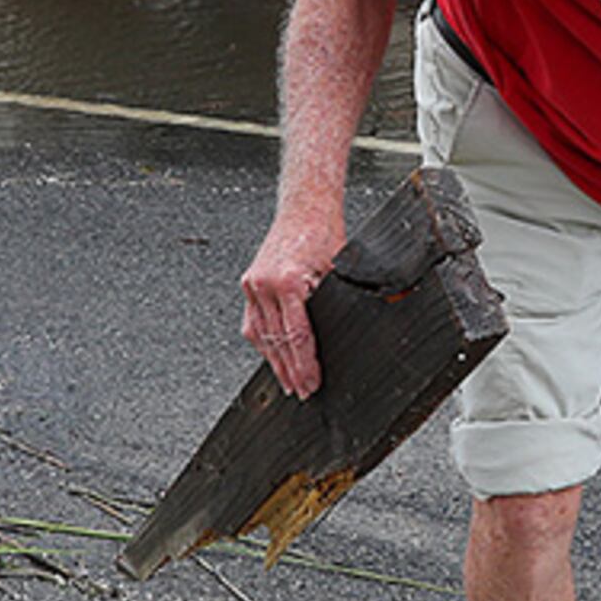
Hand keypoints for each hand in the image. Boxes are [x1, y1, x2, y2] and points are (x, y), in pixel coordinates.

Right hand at [239, 208, 338, 398]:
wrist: (304, 208)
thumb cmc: (325, 234)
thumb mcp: (339, 271)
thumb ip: (339, 304)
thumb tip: (352, 334)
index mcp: (288, 282)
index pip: (297, 337)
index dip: (305, 365)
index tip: (312, 384)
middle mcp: (264, 284)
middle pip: (277, 342)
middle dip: (290, 371)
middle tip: (302, 392)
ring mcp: (253, 284)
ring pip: (261, 335)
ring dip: (274, 361)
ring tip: (287, 382)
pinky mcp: (249, 283)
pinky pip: (253, 322)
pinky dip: (263, 342)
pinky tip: (273, 356)